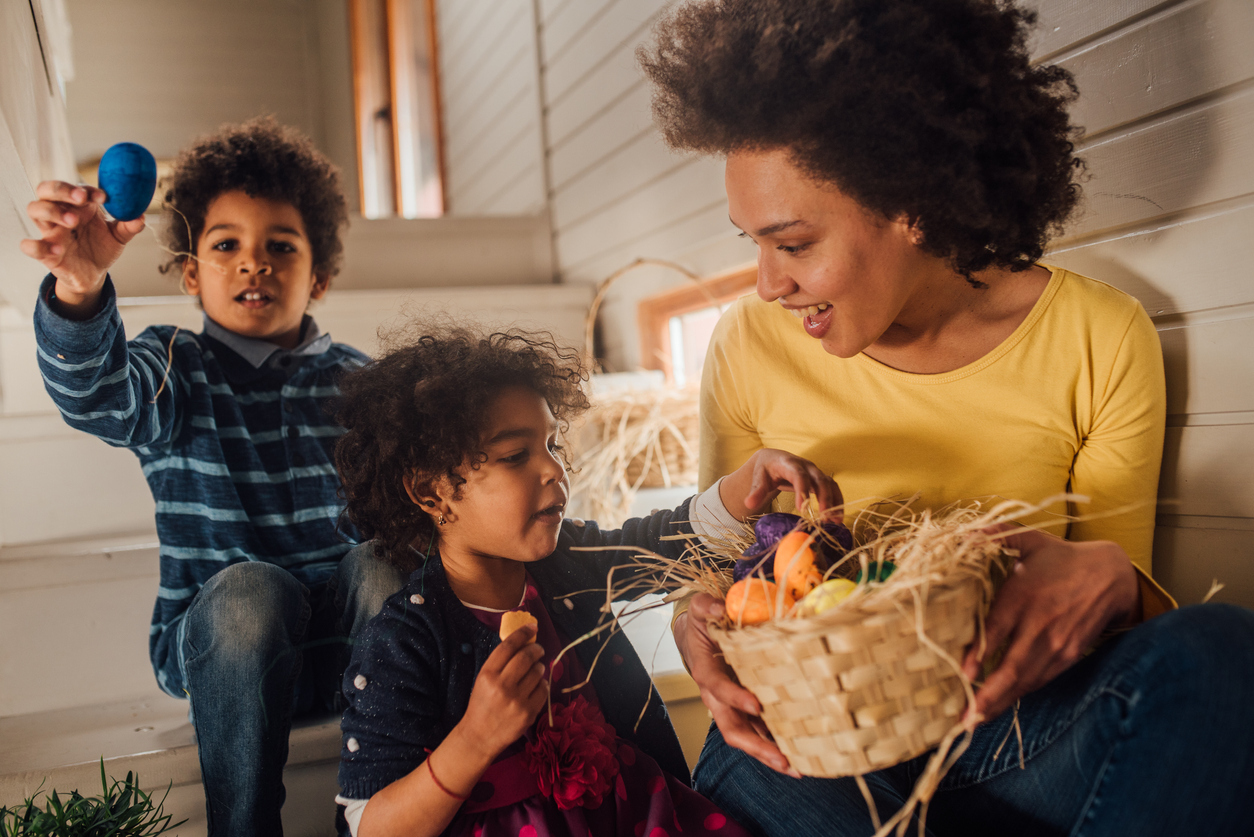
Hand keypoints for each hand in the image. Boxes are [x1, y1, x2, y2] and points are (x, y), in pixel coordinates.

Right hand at [20, 181, 145, 317]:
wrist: (93, 274)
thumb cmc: (101, 248)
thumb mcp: (118, 236)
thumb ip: (129, 226)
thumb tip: (140, 216)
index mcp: (78, 206)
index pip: (75, 188)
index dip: (86, 189)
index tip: (103, 197)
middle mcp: (59, 213)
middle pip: (46, 189)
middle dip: (61, 189)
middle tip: (81, 197)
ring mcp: (50, 231)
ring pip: (34, 209)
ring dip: (51, 211)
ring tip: (73, 221)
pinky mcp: (45, 253)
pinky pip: (30, 246)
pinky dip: (38, 245)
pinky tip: (58, 250)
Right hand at [459, 625, 548, 759]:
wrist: (479, 736)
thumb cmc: (481, 704)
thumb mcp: (484, 679)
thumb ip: (501, 662)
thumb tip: (524, 642)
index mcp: (487, 674)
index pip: (509, 646)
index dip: (523, 633)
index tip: (532, 626)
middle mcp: (502, 686)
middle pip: (526, 657)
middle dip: (536, 649)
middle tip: (539, 649)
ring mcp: (516, 700)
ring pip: (538, 672)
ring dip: (539, 668)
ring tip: (534, 671)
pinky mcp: (528, 713)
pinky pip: (544, 690)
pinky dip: (542, 685)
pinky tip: (536, 686)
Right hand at [675, 593, 800, 776]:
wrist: (697, 637)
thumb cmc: (702, 623)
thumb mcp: (700, 609)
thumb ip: (707, 606)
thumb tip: (720, 607)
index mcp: (706, 671)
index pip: (717, 688)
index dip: (735, 697)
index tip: (757, 704)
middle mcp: (717, 697)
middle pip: (732, 729)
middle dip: (756, 747)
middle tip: (783, 759)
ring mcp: (731, 706)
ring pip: (748, 736)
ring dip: (770, 754)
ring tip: (798, 767)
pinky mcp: (745, 708)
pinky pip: (759, 730)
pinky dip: (776, 743)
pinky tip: (799, 753)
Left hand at [721, 448, 842, 520]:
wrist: (774, 459)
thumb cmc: (765, 469)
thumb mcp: (758, 478)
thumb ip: (755, 491)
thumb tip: (748, 504)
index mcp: (789, 463)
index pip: (799, 475)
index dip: (802, 490)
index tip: (802, 509)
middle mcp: (806, 466)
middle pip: (819, 480)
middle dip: (824, 498)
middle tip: (825, 518)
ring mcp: (815, 472)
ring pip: (830, 484)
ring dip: (834, 502)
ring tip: (836, 521)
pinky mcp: (820, 479)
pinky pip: (833, 488)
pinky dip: (837, 501)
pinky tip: (837, 517)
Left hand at [962, 527, 1139, 721]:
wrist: (1111, 575)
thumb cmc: (1060, 558)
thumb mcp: (1030, 539)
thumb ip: (995, 535)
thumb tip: (965, 531)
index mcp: (1025, 594)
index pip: (1000, 628)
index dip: (982, 652)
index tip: (964, 672)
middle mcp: (1041, 623)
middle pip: (1014, 664)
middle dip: (990, 694)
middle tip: (966, 717)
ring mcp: (1057, 643)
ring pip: (1027, 679)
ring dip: (1002, 702)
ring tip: (976, 720)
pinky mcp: (1069, 654)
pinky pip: (1041, 679)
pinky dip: (1020, 694)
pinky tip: (999, 707)